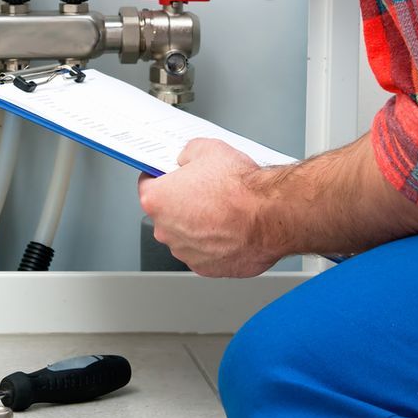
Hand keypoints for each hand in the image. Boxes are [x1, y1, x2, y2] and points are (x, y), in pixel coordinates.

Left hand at [137, 139, 278, 277]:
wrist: (270, 216)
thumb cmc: (241, 189)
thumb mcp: (208, 149)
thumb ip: (188, 154)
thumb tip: (188, 159)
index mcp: (157, 200)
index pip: (147, 185)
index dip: (162, 177)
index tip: (171, 176)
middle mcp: (166, 231)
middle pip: (167, 213)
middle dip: (183, 203)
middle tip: (206, 192)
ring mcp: (186, 252)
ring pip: (186, 235)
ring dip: (199, 225)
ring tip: (224, 211)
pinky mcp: (206, 268)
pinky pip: (205, 253)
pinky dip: (215, 244)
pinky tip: (232, 229)